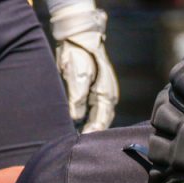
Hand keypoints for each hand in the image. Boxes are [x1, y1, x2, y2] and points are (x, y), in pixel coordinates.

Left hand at [50, 3, 118, 132]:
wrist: (78, 39)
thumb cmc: (79, 56)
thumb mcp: (77, 77)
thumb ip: (78, 99)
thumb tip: (76, 117)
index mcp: (106, 95)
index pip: (102, 120)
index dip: (93, 132)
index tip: (83, 141)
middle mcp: (107, 97)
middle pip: (102, 121)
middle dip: (92, 132)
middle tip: (79, 143)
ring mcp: (101, 94)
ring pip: (97, 117)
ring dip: (89, 127)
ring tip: (78, 137)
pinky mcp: (94, 92)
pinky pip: (93, 111)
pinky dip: (87, 119)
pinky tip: (78, 125)